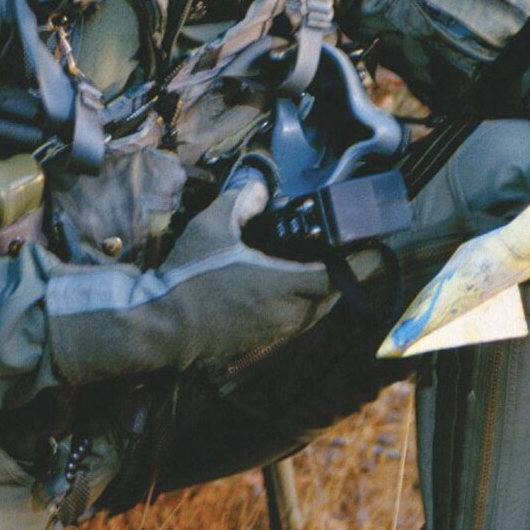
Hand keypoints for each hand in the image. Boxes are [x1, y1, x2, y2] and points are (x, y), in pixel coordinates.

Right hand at [45, 174, 334, 382]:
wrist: (162, 323)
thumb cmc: (189, 276)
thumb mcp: (212, 227)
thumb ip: (239, 202)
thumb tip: (258, 188)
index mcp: (282, 284)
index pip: (338, 277)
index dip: (358, 262)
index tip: (368, 246)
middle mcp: (286, 312)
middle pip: (332, 296)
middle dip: (343, 276)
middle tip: (344, 251)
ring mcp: (276, 330)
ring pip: (315, 312)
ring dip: (322, 292)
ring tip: (319, 266)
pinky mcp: (262, 340)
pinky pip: (296, 322)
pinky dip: (302, 304)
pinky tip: (288, 287)